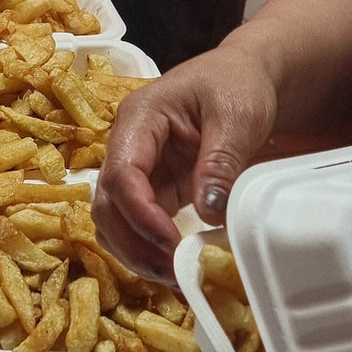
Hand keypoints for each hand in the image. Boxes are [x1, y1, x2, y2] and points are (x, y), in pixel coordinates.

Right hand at [92, 46, 278, 283]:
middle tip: (172, 272)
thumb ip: (220, 161)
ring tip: (174, 276)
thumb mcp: (237, 115)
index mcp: (139, 118)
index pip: (122, 173)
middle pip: (106, 203)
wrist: (245, 76)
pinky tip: (174, 266)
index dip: (140, 214)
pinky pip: (136, 224)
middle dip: (133, 243)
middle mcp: (127, 146)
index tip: (172, 243)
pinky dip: (148, 249)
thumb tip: (208, 213)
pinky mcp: (154, 188)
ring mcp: (138, 169)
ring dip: (135, 252)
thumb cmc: (237, 84)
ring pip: (113, 219)